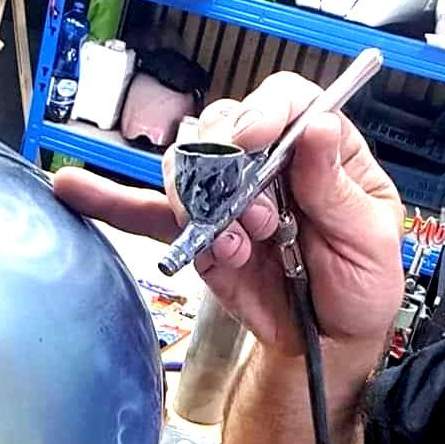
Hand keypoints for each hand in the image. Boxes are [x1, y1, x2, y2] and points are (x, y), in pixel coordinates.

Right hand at [53, 71, 405, 357]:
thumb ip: (338, 189)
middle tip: (257, 215)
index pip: (287, 99)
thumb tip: (318, 128)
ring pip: (187, 165)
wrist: (327, 344)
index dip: (265, 109)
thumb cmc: (360, 285)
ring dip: (201, 201)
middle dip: (230, 165)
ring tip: (236, 241)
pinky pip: (146, 212)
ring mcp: (227, 196)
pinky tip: (75, 187)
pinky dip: (111, 200)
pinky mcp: (197, 235)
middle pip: (225, 125)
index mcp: (319, 150)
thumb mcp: (370, 239)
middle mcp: (268, 162)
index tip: (255, 137)